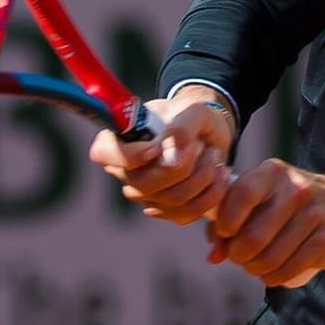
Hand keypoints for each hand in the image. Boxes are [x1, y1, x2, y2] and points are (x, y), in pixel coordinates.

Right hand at [88, 87, 236, 224]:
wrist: (208, 133)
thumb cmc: (193, 116)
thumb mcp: (193, 111)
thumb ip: (182, 128)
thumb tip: (172, 160)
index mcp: (119, 140)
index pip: (104, 154)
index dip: (131, 156)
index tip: (158, 146)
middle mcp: (125, 171)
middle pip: (145, 184)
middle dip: (185, 166)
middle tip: (202, 145)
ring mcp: (144, 195)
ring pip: (172, 200)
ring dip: (204, 177)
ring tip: (215, 156)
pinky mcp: (165, 210)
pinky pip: (187, 213)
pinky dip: (212, 194)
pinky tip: (220, 174)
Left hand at [206, 159, 324, 287]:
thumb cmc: (295, 203)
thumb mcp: (268, 196)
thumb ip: (234, 217)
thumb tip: (213, 255)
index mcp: (275, 172)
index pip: (240, 196)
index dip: (225, 221)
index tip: (225, 233)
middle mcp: (296, 190)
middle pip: (252, 236)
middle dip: (238, 255)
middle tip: (239, 257)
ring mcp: (315, 215)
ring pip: (269, 258)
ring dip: (255, 269)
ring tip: (255, 266)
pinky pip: (288, 270)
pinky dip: (273, 278)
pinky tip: (271, 274)